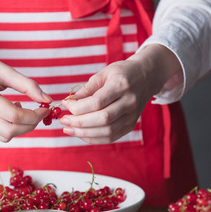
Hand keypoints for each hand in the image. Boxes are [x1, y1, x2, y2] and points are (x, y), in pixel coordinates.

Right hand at [0, 41, 51, 141]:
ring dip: (21, 128)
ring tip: (24, 110)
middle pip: (10, 131)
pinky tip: (13, 112)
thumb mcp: (3, 69)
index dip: (34, 115)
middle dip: (31, 125)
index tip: (46, 108)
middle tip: (40, 112)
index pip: (14, 115)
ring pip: (4, 136)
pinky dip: (11, 128)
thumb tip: (47, 99)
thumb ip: (27, 85)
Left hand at [60, 44, 179, 143]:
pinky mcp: (130, 125)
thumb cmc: (121, 73)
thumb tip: (68, 103)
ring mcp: (132, 116)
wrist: (146, 77)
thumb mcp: (103, 74)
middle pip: (102, 119)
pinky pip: (111, 137)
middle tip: (64, 121)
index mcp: (122, 85)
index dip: (78, 107)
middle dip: (79, 122)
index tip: (65, 104)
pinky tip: (81, 134)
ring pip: (107, 131)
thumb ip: (87, 89)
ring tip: (69, 129)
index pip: (97, 102)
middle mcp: (129, 102)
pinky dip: (94, 138)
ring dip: (84, 133)